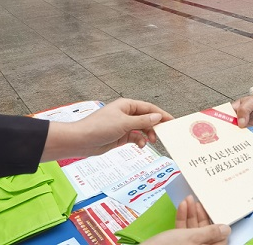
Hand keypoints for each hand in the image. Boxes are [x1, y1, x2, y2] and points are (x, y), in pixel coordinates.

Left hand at [41, 98, 173, 160]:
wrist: (80, 141)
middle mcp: (126, 114)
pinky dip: (140, 141)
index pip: (149, 108)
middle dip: (155, 126)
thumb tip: (158, 117)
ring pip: (142, 129)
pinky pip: (135, 137)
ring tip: (152, 141)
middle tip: (164, 134)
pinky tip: (141, 145)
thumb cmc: (99, 127)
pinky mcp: (120, 136)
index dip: (161, 114)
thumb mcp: (124, 123)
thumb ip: (142, 121)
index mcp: (127, 105)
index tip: (171, 121)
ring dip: (148, 134)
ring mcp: (123, 125)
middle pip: (146, 118)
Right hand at [143, 196, 229, 244]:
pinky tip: (181, 206)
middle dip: (201, 215)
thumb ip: (210, 232)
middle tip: (199, 201)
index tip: (215, 209)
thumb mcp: (192, 237)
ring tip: (188, 199)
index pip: (219, 239)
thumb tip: (226, 229)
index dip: (218, 224)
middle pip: (206, 232)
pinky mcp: (176, 244)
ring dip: (191, 213)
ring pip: (193, 229)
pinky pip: (183, 230)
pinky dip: (182, 218)